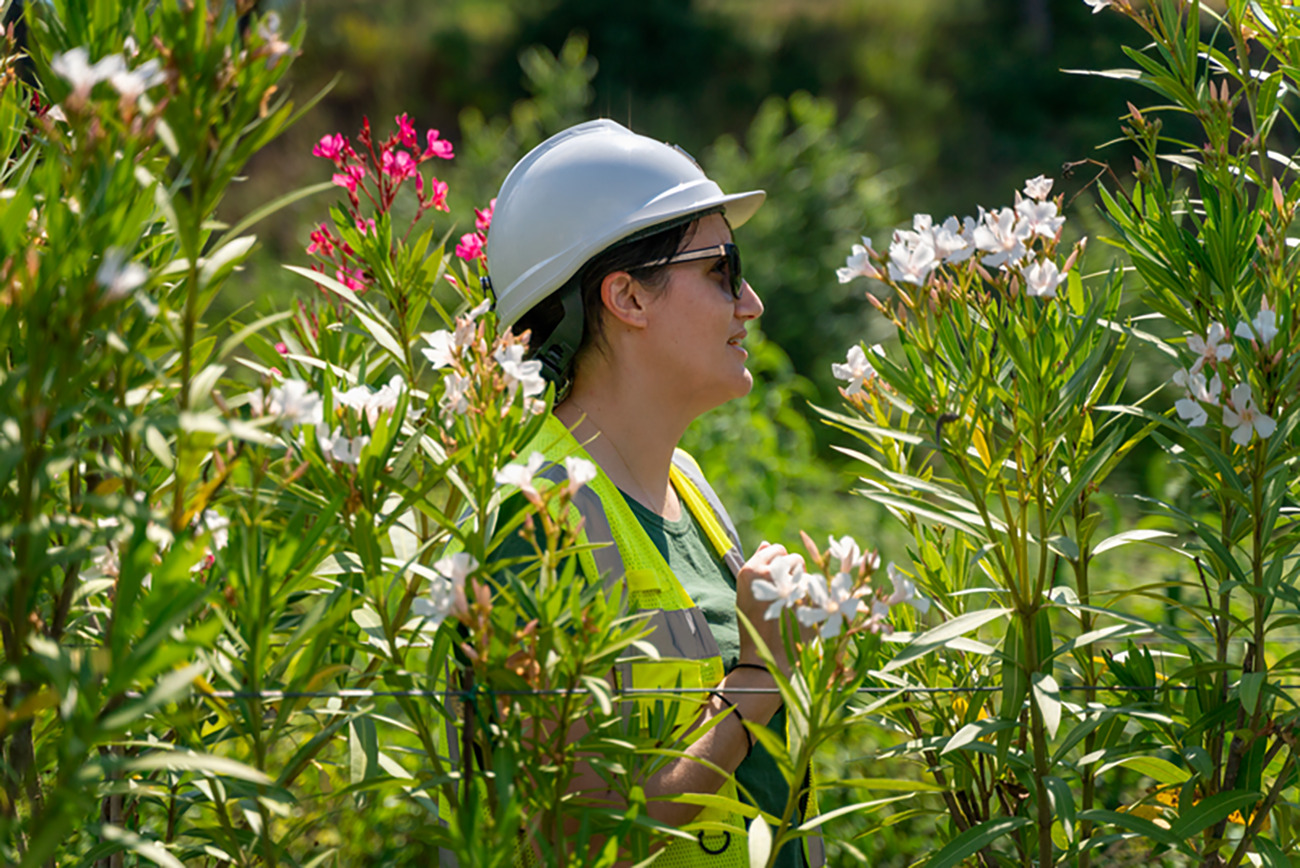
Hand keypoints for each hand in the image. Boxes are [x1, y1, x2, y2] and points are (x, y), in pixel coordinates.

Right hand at [735, 541, 813, 675]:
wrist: (767, 652)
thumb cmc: (754, 622)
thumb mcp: (746, 592)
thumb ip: (757, 566)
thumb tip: (766, 543)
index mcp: (750, 571)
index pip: (775, 549)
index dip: (780, 561)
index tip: (778, 577)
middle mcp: (768, 575)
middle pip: (793, 558)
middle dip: (794, 571)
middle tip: (787, 590)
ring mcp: (789, 587)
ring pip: (806, 571)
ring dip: (805, 581)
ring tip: (794, 599)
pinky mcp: (806, 600)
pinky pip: (815, 588)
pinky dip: (813, 596)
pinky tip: (803, 609)